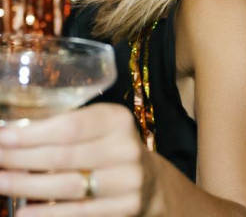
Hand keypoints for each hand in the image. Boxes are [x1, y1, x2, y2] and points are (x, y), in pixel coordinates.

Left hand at [0, 103, 157, 215]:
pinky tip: (22, 212)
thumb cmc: (110, 150)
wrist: (148, 181)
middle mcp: (126, 148)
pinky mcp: (124, 207)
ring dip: (26, 186)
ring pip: (67, 186)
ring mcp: (127, 180)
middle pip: (64, 156)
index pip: (71, 126)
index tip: (3, 136)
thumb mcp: (99, 129)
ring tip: (0, 182)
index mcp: (118, 120)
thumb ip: (68, 129)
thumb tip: (14, 135)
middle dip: (21, 159)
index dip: (32, 133)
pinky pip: (78, 212)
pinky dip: (46, 214)